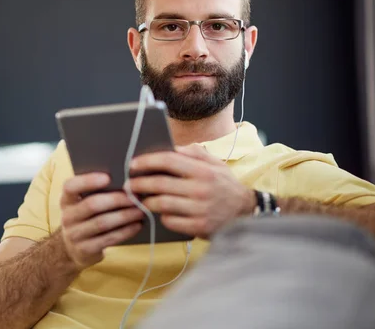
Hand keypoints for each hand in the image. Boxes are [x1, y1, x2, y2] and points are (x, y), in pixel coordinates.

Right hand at [60, 173, 143, 268]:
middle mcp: (67, 217)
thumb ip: (97, 192)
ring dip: (124, 216)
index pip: (70, 186)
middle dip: (116, 199)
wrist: (74, 248)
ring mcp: (74, 235)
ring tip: (140, 210)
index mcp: (66, 200)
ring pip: (102, 223)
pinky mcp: (85, 250)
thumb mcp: (83, 204)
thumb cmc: (86, 218)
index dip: (88, 181)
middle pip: (91, 205)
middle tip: (135, 196)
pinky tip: (137, 225)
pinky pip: (108, 238)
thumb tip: (125, 180)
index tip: (108, 177)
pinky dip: (125, 231)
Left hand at [126, 144, 254, 239]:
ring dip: (146, 201)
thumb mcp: (214, 163)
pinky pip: (170, 221)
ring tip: (139, 198)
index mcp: (203, 170)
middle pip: (160, 184)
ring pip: (162, 204)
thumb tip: (168, 148)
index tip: (132, 164)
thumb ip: (192, 153)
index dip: (147, 161)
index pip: (169, 160)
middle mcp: (201, 189)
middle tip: (128, 184)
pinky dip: (161, 216)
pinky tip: (158, 213)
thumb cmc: (224, 184)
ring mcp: (200, 209)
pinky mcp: (199, 227)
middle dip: (139, 183)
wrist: (246, 213)